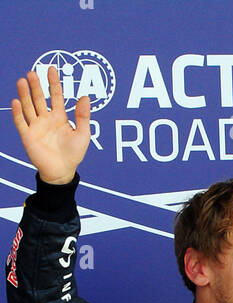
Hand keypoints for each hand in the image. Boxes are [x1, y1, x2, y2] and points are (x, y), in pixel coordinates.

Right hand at [11, 66, 90, 184]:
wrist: (62, 172)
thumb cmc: (73, 154)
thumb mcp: (83, 135)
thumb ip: (83, 116)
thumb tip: (85, 97)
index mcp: (59, 117)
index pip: (55, 96)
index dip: (53, 83)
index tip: (51, 69)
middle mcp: (46, 119)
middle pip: (39, 98)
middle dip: (36, 86)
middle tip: (33, 73)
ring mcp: (36, 127)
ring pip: (28, 107)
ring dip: (24, 94)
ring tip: (22, 81)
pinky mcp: (28, 136)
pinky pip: (21, 123)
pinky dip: (18, 113)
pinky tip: (16, 102)